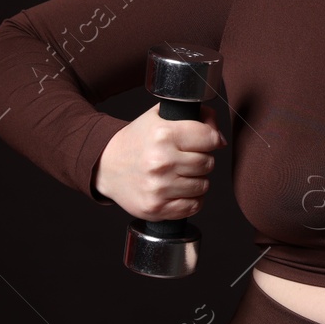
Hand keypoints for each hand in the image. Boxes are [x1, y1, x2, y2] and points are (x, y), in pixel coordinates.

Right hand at [94, 103, 224, 221]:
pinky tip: (179, 190)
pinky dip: (191, 199)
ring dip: (197, 180)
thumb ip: (194, 115)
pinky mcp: (156, 208)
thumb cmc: (137, 140)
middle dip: (202, 160)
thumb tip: (219, 137)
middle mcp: (161, 161)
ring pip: (203, 185)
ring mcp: (159, 187)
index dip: (211, 139)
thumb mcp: (160, 117)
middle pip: (208, 163)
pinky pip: (193, 206)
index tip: (205, 141)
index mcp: (163, 134)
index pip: (210, 138)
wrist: (105, 166)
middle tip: (187, 158)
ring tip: (180, 173)